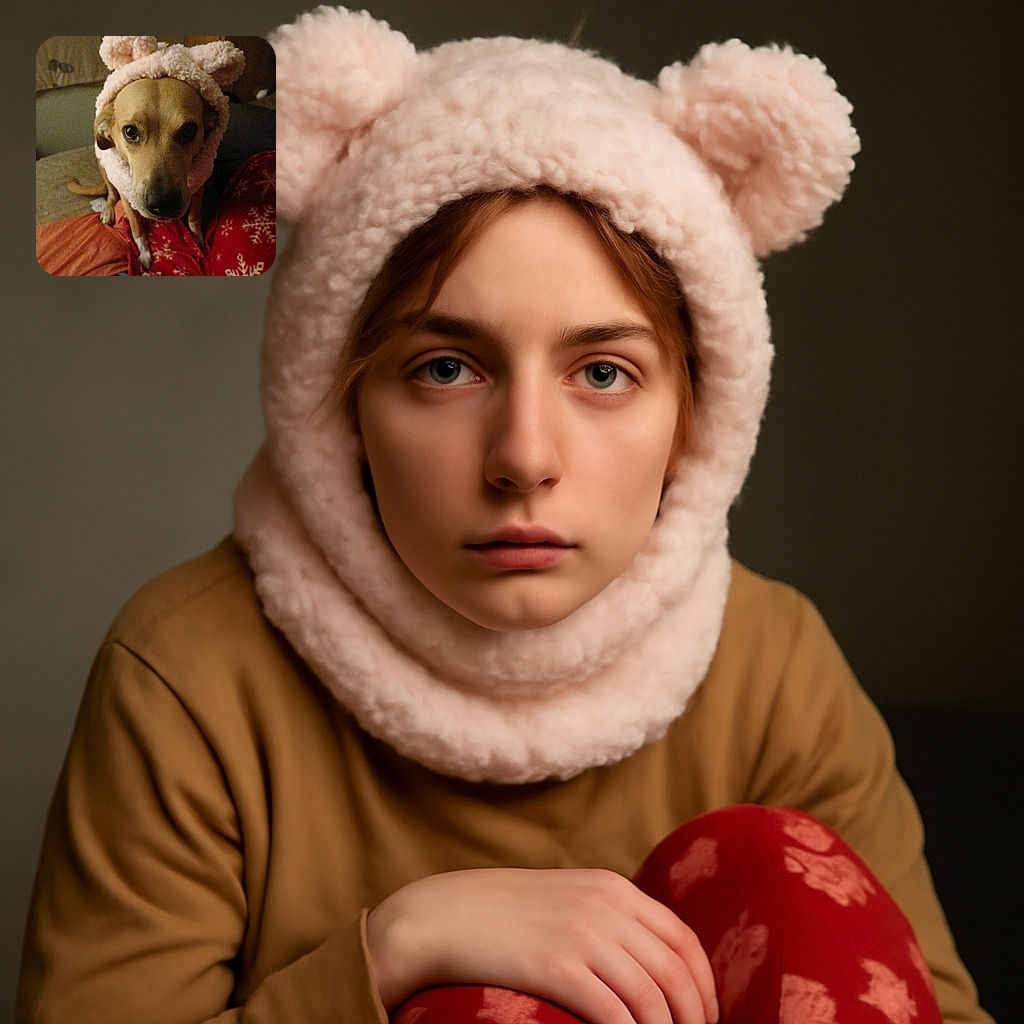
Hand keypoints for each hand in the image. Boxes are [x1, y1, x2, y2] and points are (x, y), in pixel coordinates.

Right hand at [366, 867, 718, 1023]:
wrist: (441, 915)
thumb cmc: (501, 914)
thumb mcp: (564, 897)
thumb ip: (607, 916)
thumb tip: (646, 961)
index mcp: (611, 887)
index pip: (682, 939)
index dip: (704, 985)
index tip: (705, 1017)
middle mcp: (605, 906)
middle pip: (675, 972)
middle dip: (694, 1017)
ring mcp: (583, 934)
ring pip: (652, 998)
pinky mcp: (558, 966)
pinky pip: (615, 1015)